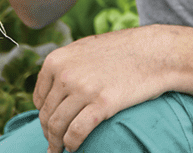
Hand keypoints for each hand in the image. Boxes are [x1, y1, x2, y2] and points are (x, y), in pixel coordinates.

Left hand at [33, 25, 173, 152]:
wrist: (154, 52)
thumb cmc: (121, 51)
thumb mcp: (85, 49)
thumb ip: (66, 66)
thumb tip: (52, 88)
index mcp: (57, 60)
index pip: (39, 98)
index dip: (44, 115)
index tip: (51, 125)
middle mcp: (65, 74)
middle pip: (47, 114)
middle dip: (48, 132)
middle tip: (54, 143)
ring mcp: (83, 89)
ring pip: (57, 126)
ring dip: (56, 143)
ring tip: (60, 150)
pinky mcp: (102, 104)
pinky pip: (76, 133)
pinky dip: (72, 144)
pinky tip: (75, 148)